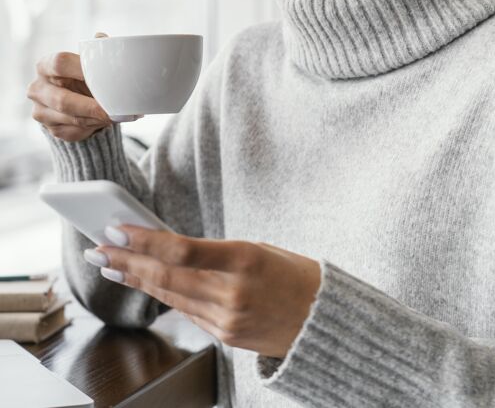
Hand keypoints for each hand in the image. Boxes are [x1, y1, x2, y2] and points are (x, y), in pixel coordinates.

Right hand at [26, 31, 114, 141]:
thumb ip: (96, 50)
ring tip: (115, 116)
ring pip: (71, 119)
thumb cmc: (84, 77)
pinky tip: (104, 122)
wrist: (78, 102)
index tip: (102, 76)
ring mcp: (41, 111)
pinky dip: (93, 127)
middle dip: (90, 107)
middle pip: (63, 100)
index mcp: (45, 65)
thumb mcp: (89, 62)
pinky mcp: (51, 129)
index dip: (81, 69)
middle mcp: (37, 88)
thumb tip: (102, 39)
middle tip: (112, 110)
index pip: (60, 63)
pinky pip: (75, 131)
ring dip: (95, 119)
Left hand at [89, 226, 321, 358]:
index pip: (182, 250)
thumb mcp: (258, 249)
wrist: (323, 319)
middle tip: (99, 248)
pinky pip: (186, 311)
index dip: (145, 241)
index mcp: (244, 259)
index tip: (118, 230)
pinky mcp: (225, 336)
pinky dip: (163, 294)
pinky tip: (143, 283)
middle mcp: (232, 293)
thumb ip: (214, 252)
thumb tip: (169, 247)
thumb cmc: (294, 273)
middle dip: (127, 261)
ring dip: (137, 279)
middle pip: (166, 276)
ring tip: (111, 265)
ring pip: (170, 295)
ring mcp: (226, 319)